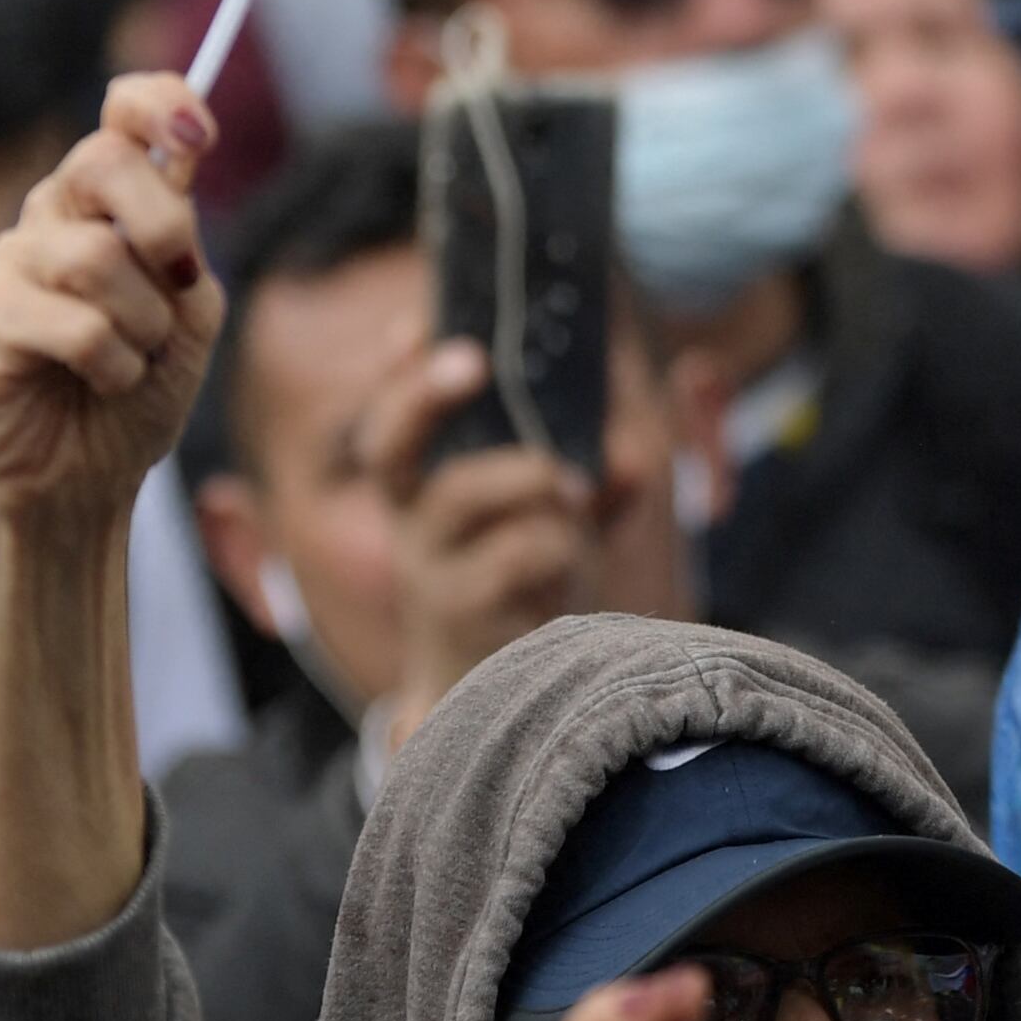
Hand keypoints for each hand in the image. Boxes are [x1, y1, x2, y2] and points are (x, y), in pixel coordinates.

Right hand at [0, 75, 218, 533]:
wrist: (87, 474)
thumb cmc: (139, 385)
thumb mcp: (191, 308)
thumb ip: (186, 239)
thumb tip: (180, 158)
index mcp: (108, 199)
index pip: (122, 109)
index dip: (159, 103)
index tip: (199, 133)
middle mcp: (53, 214)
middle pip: (102, 161)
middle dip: (164, 228)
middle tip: (181, 285)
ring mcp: (13, 260)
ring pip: (95, 254)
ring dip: (144, 321)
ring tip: (137, 356)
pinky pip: (74, 324)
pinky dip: (114, 363)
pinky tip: (106, 381)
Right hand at [361, 338, 613, 707]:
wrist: (503, 699)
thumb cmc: (528, 592)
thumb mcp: (557, 528)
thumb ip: (592, 486)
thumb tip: (631, 459)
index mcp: (427, 492)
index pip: (392, 420)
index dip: (399, 371)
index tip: (415, 321)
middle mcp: (413, 525)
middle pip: (389, 446)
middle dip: (423, 393)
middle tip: (475, 359)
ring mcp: (429, 570)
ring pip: (462, 492)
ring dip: (530, 476)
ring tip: (576, 487)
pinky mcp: (460, 615)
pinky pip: (513, 554)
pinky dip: (559, 544)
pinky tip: (576, 558)